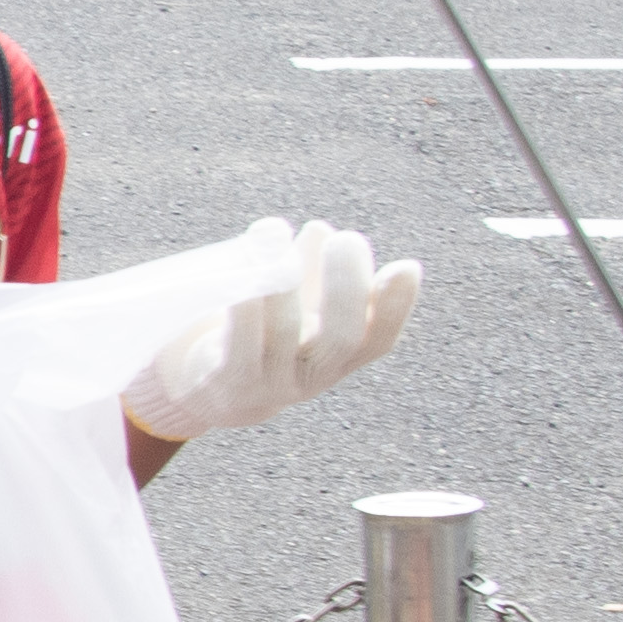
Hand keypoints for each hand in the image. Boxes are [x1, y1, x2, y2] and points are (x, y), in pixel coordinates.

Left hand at [127, 224, 418, 441]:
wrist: (216, 391)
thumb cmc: (269, 334)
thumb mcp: (301, 305)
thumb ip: (313, 269)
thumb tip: (318, 231)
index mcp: (342, 357)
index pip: (380, 339)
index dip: (397, 306)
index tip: (406, 267)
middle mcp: (314, 374)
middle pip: (342, 338)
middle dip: (346, 286)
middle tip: (347, 239)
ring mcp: (272, 380)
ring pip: (284, 333)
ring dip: (284, 282)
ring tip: (278, 236)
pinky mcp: (229, 379)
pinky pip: (239, 343)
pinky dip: (245, 306)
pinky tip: (246, 270)